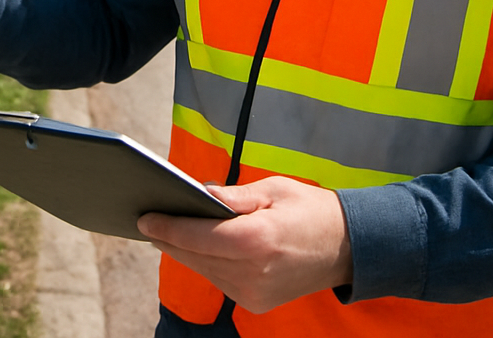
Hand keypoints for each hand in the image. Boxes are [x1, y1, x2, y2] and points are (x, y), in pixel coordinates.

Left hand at [137, 176, 352, 313]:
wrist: (348, 248)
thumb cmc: (310, 210)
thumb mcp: (273, 189)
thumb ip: (233, 196)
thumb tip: (198, 193)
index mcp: (257, 240)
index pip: (197, 236)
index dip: (167, 227)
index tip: (144, 218)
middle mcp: (253, 272)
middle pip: (194, 256)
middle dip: (169, 238)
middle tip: (147, 220)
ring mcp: (255, 293)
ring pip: (204, 270)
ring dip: (185, 251)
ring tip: (166, 230)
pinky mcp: (256, 303)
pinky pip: (220, 281)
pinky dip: (206, 263)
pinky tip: (196, 246)